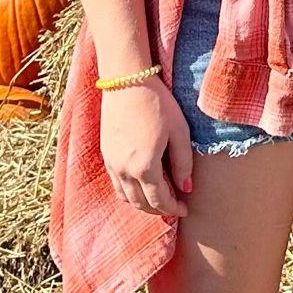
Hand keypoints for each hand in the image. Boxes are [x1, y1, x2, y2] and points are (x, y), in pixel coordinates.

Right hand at [101, 79, 193, 217]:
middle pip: (141, 204)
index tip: (185, 209)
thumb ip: (183, 162)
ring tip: (158, 199)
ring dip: (142, 204)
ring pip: (125, 197)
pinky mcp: (105, 155)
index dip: (173, 209)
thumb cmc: (157, 103)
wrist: (127, 81)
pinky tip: (141, 185)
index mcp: (145, 167)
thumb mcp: (179, 131)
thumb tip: (187, 187)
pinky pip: (116, 185)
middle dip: (159, 210)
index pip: (159, 201)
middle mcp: (124, 171)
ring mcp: (111, 164)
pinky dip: (129, 192)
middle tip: (174, 207)